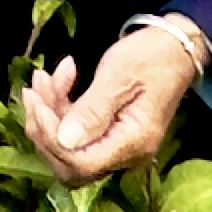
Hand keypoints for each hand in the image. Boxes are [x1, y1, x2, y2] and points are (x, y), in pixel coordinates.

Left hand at [22, 18, 205, 182]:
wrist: (175, 47)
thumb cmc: (152, 56)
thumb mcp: (119, 75)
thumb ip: (92, 110)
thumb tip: (64, 140)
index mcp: (133, 143)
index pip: (80, 164)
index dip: (51, 138)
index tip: (38, 102)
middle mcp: (126, 154)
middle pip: (69, 163)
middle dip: (44, 128)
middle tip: (35, 89)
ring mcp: (118, 146)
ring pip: (69, 147)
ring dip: (49, 113)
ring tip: (44, 76)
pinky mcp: (110, 134)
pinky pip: (76, 132)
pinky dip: (61, 107)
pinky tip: (61, 78)